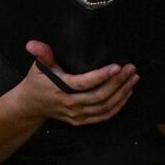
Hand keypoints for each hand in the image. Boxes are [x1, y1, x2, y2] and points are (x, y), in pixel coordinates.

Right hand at [11, 41, 136, 126]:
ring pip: (105, 107)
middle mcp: (70, 104)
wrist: (31, 105)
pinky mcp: (81, 121)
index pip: (84, 83)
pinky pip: (104, 116)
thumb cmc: (37, 82)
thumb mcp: (38, 66)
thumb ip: (42, 54)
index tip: (117, 66)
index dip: (102, 76)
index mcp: (60, 88)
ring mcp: (77, 114)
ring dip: (122, 93)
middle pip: (100, 96)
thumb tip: (33, 44)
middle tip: (131, 70)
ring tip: (133, 79)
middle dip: (118, 82)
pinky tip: (126, 94)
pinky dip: (118, 106)